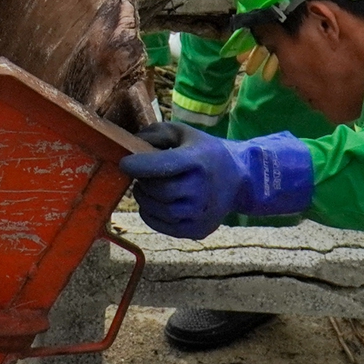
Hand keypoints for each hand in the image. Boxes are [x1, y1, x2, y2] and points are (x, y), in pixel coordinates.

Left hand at [119, 123, 314, 239]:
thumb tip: (129, 143)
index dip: (140, 165)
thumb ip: (155, 134)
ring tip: (146, 188)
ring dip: (144, 199)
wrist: (238, 180)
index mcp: (197, 161)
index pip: (164, 165)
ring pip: (158, 210)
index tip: (124, 163)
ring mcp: (201, 213)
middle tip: (139, 176)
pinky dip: (150, 214)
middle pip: (159, 191)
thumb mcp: (183, 133)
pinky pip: (161, 226)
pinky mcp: (198, 230)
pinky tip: (154, 202)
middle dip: (142, 183)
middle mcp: (202, 189)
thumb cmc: (203, 152)